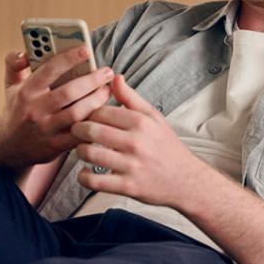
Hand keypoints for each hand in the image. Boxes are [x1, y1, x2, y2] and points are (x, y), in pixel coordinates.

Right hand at [0, 46, 113, 173]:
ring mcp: (46, 129)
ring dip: (96, 100)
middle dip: (92, 80)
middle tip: (106, 72)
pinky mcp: (56, 145)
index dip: (69, 58)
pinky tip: (104, 113)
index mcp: (27, 92)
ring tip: (107, 90)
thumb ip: (15, 64)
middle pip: (69, 92)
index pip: (49, 70)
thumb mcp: (11, 86)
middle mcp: (36, 110)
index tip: (86, 49)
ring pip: (77, 113)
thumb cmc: (17, 111)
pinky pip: (80, 133)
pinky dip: (94, 123)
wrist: (9, 149)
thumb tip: (23, 52)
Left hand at [72, 75, 208, 206]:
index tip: (86, 117)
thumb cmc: (167, 146)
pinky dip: (84, 177)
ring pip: (89, 154)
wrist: (185, 180)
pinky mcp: (127, 186)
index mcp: (141, 122)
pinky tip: (86, 172)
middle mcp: (135, 142)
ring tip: (83, 150)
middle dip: (78, 130)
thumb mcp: (154, 117)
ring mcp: (131, 165)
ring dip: (80, 152)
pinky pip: (94, 181)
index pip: (101, 111)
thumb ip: (131, 98)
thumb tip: (115, 77)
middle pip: (91, 130)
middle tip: (77, 131)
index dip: (88, 112)